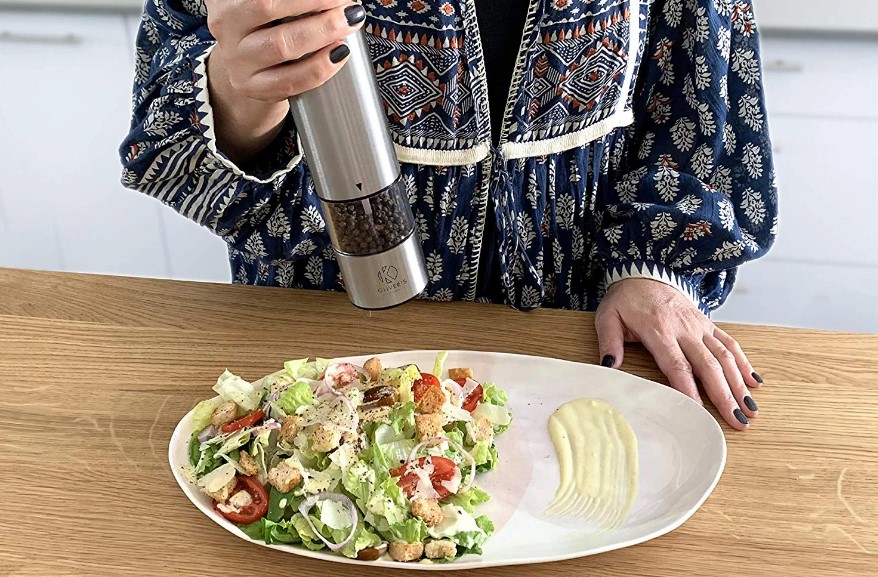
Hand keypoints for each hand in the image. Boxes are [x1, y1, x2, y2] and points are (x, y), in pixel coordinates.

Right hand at [205, 0, 365, 161]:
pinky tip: (338, 55)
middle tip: (348, 7)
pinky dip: (319, 67)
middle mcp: (228, 28)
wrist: (250, 70)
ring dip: (322, 33)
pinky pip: (290, 81)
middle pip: (268, 7)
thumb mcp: (268, 10)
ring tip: (347, 25)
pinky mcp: (254, 88)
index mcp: (228, 2)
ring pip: (281, 46)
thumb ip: (290, 5)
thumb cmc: (265, 30)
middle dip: (315, 4)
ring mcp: (239, 61)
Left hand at [595, 278, 762, 430]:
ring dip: (739, 384)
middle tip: (737, 421)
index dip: (689, 389)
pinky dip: (744, 363)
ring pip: (725, 357)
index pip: (677, 364)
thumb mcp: (608, 316)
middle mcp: (685, 329)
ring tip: (750, 409)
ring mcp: (700, 327)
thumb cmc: (626, 298)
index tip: (700, 411)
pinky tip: (754, 382)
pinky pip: (730, 344)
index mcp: (659, 330)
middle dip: (725, 395)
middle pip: (709, 366)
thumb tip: (609, 366)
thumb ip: (609, 341)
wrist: (645, 270)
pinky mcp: (708, 324)